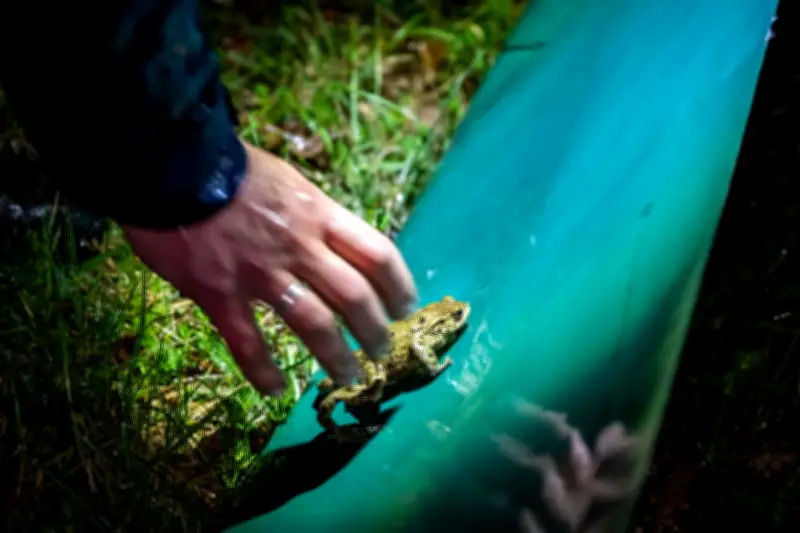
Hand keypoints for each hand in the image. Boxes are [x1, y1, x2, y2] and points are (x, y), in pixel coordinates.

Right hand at [123, 141, 416, 394]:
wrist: (168, 161)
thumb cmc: (228, 166)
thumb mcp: (288, 182)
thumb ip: (312, 215)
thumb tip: (332, 241)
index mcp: (319, 214)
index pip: (377, 254)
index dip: (399, 286)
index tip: (407, 309)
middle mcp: (300, 245)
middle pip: (354, 296)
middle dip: (376, 330)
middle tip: (384, 353)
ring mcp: (260, 272)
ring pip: (313, 323)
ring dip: (336, 356)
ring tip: (350, 379)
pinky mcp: (219, 293)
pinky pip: (248, 342)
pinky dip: (263, 371)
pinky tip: (275, 390)